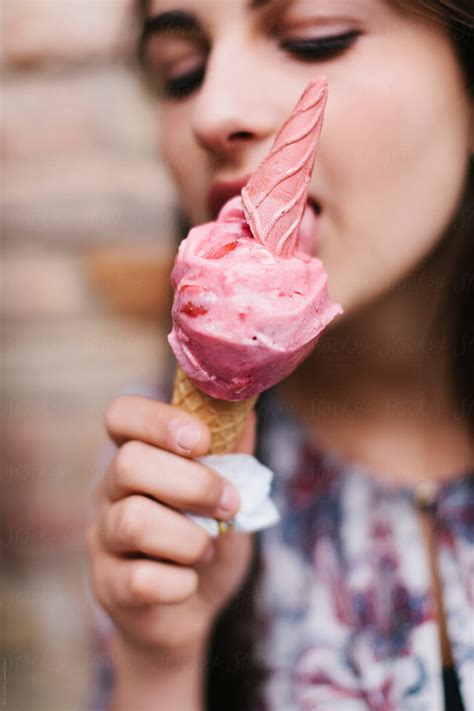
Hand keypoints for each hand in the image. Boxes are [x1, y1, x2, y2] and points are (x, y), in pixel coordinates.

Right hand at [85, 395, 255, 659]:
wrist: (192, 608)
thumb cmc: (208, 536)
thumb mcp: (229, 490)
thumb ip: (234, 450)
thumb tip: (246, 407)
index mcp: (138, 455)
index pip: (121, 415)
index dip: (158, 420)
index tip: (202, 440)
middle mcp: (110, 491)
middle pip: (129, 463)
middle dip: (193, 484)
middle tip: (229, 503)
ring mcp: (103, 539)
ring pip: (133, 521)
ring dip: (189, 537)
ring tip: (208, 548)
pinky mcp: (107, 586)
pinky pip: (141, 580)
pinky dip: (181, 584)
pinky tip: (189, 582)